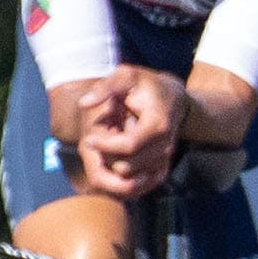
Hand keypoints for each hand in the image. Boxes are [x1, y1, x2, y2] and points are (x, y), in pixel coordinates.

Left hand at [75, 65, 184, 197]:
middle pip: (128, 166)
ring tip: (106, 146)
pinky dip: (122, 175)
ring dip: (112, 164)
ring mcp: (165, 158)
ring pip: (131, 177)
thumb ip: (105, 88)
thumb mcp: (126, 76)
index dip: (105, 145)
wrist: (174, 99)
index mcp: (157, 124)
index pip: (129, 145)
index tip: (88, 138)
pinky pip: (139, 182)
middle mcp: (166, 145)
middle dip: (106, 157)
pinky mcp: (163, 166)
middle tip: (96, 142)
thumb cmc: (147, 85)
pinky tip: (112, 157)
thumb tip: (83, 103)